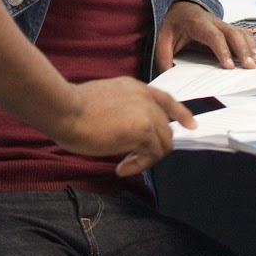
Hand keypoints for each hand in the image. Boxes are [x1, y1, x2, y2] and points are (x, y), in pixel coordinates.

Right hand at [50, 77, 196, 176]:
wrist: (66, 109)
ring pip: (163, 144)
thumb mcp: (103, 100)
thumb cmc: (72, 107)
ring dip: (146, 159)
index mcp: (134, 87)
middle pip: (166, 128)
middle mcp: (145, 98)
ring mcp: (147, 113)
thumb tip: (125, 130)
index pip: (166, 100)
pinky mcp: (143, 131)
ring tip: (125, 164)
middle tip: (134, 159)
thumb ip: (121, 110)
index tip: (190, 125)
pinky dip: (139, 166)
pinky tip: (121, 168)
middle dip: (155, 147)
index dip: (180, 114)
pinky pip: (152, 156)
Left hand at [154, 0, 255, 73]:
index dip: (223, 50)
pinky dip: (254, 45)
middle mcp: (214, 22)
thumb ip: (163, 58)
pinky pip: (245, 35)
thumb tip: (169, 77)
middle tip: (250, 67)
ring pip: (242, 33)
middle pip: (233, 34)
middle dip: (243, 51)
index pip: (214, 36)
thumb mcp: (162, 40)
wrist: (178, 9)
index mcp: (197, 23)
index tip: (229, 66)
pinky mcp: (228, 29)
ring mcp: (223, 24)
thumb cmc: (172, 24)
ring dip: (252, 48)